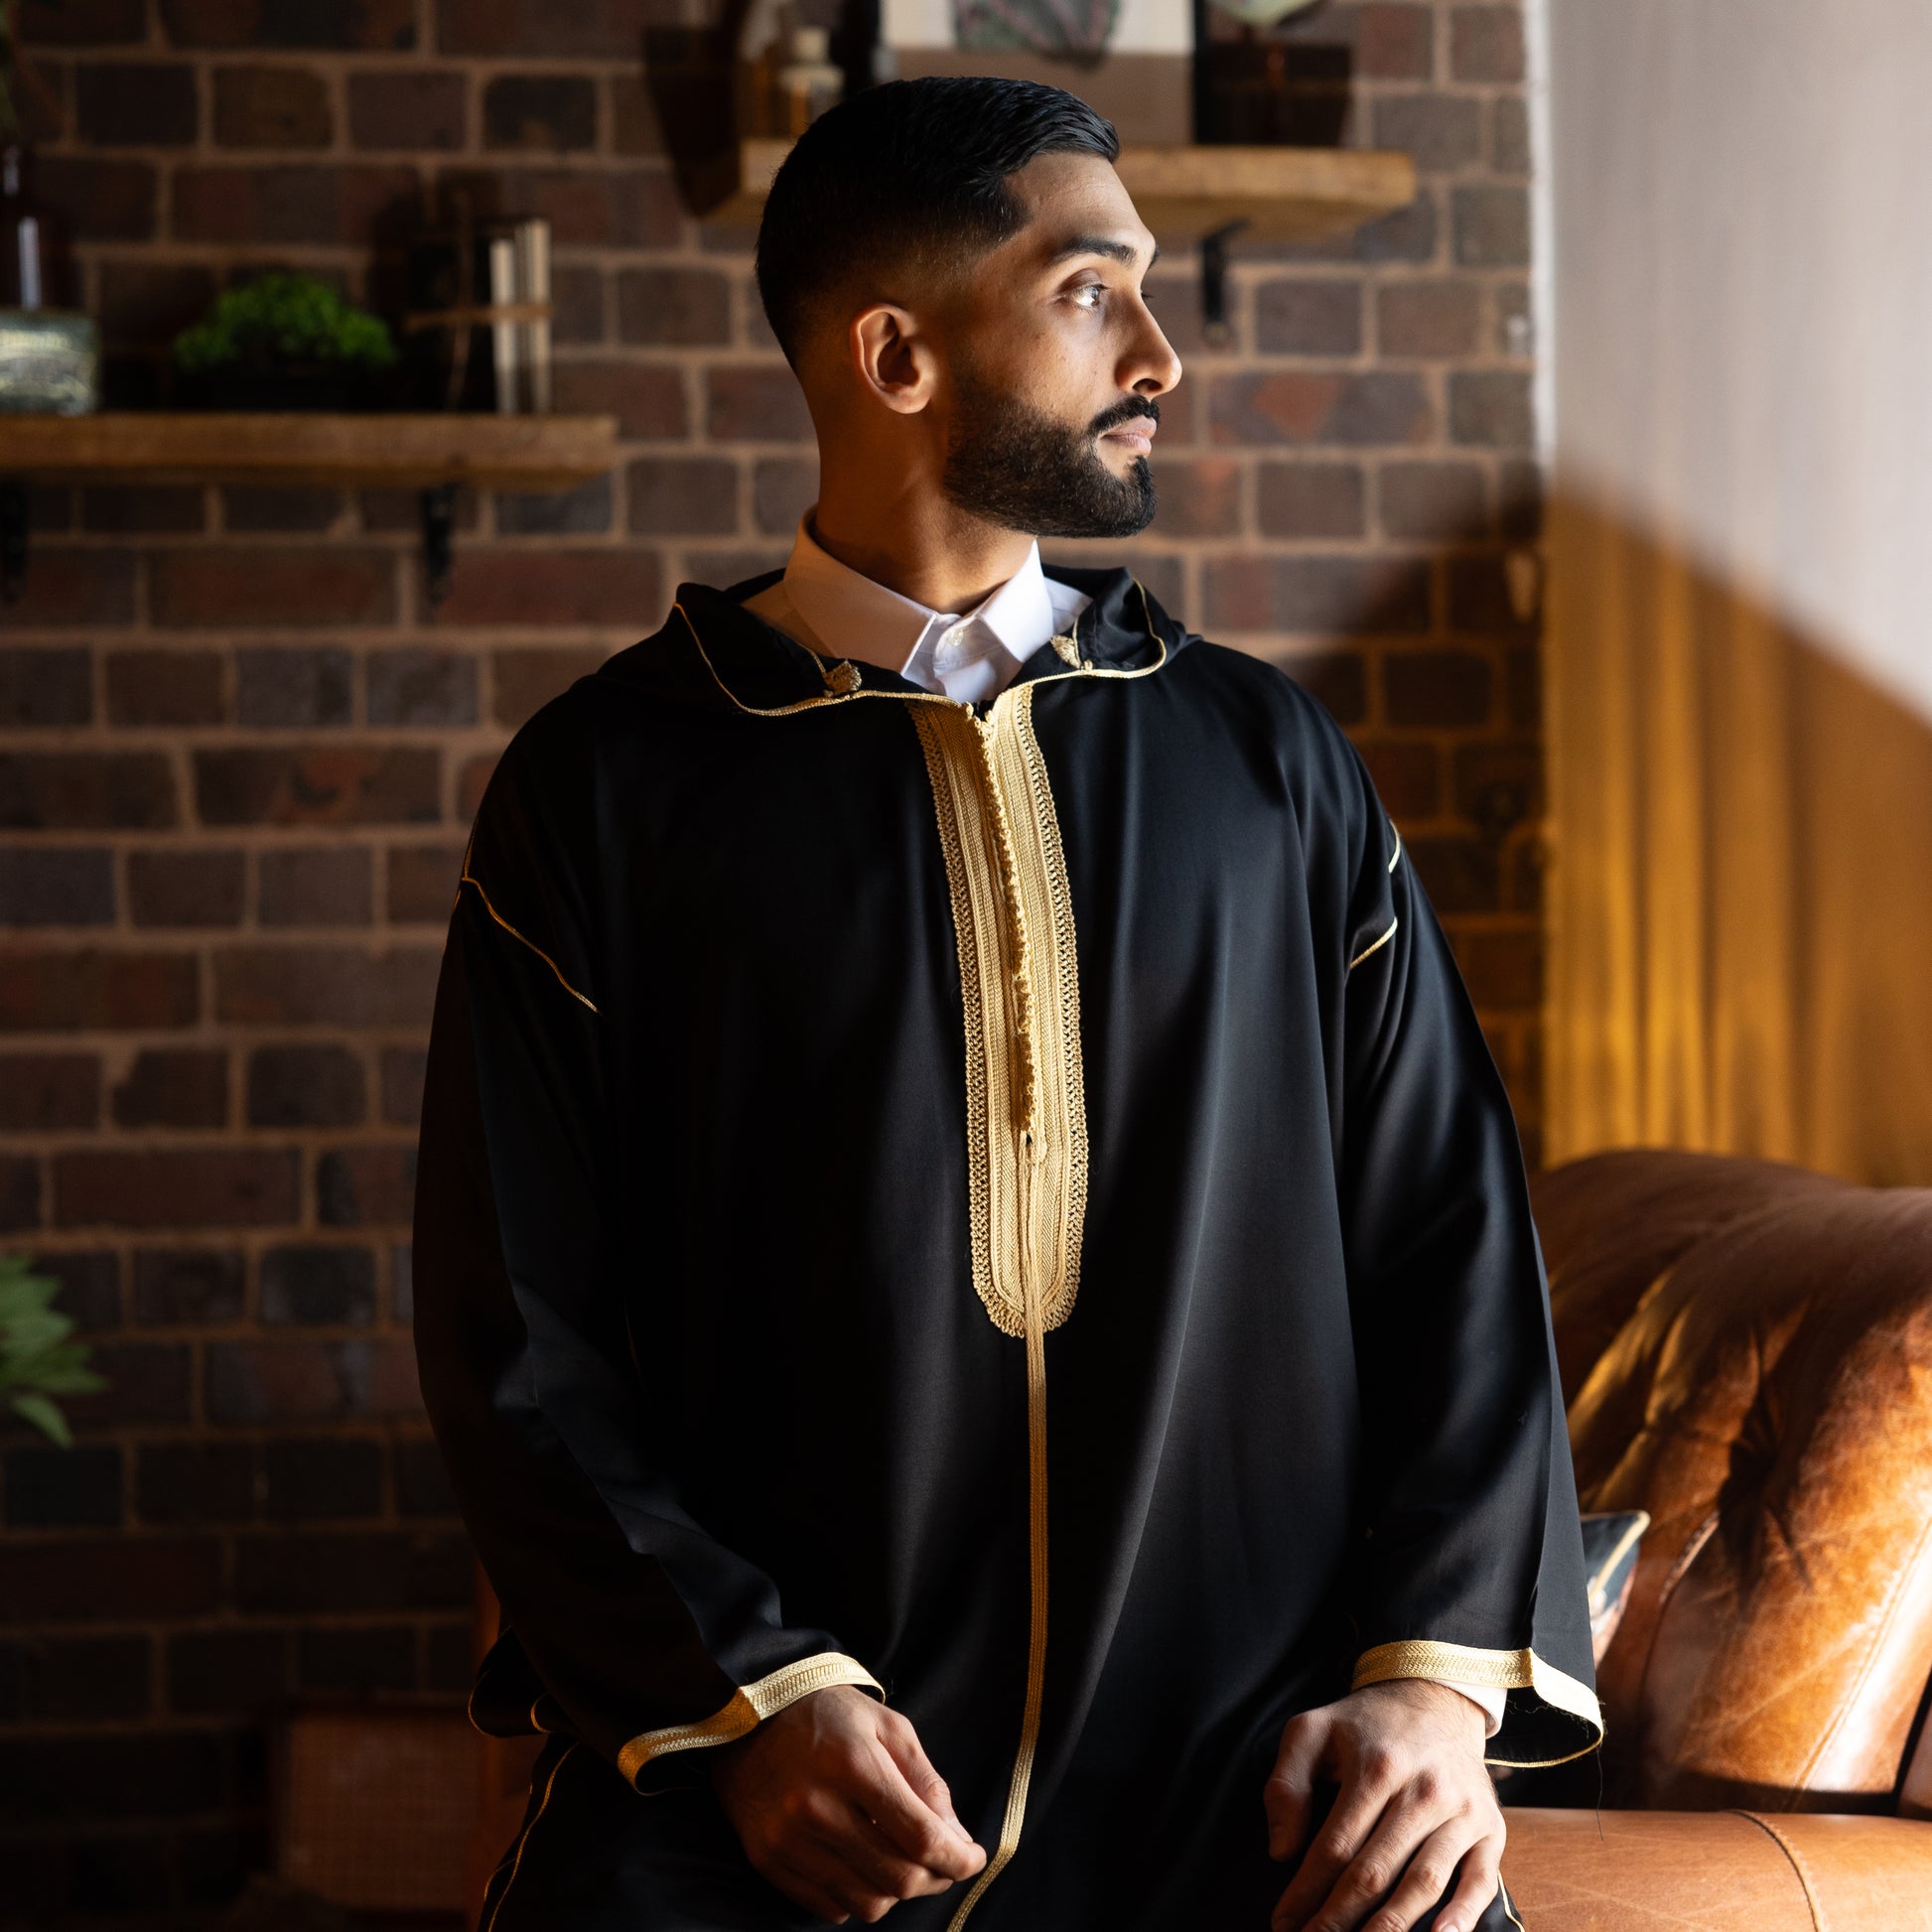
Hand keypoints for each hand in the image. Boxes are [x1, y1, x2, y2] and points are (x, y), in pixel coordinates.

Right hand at [711, 1685, 986, 1923]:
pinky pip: (830, 1907)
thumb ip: (926, 1782)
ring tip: (904, 1864)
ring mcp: (787, 1839)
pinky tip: (864, 1866)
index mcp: (852, 1765)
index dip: (958, 1858)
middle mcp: (816, 1807)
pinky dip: (858, 1897)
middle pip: (897, 1878)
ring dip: (898, 1893)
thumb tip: (956, 1839)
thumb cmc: (827, 1714)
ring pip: (867, 1902)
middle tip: (946, 1864)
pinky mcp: (767, 1860)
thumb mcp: (887, 1726)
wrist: (748, 1713)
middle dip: (935, 1878)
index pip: (920, 1837)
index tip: (974, 1858)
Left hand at [1264, 1680, 1503, 1931]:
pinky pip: (1479, 1881)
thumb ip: (1286, 1785)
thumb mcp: (1312, 1731)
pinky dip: (1461, 1918)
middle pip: (1375, 1872)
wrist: (1435, 1698)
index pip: (1334, 1846)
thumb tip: (1281, 1851)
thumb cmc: (1365, 1724)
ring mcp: (1461, 1811)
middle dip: (1338, 1919)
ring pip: (1423, 1882)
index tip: (1283, 1923)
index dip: (1306, 1892)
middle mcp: (1423, 1790)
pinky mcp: (1490, 1826)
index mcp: (1375, 1766)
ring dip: (1390, 1927)